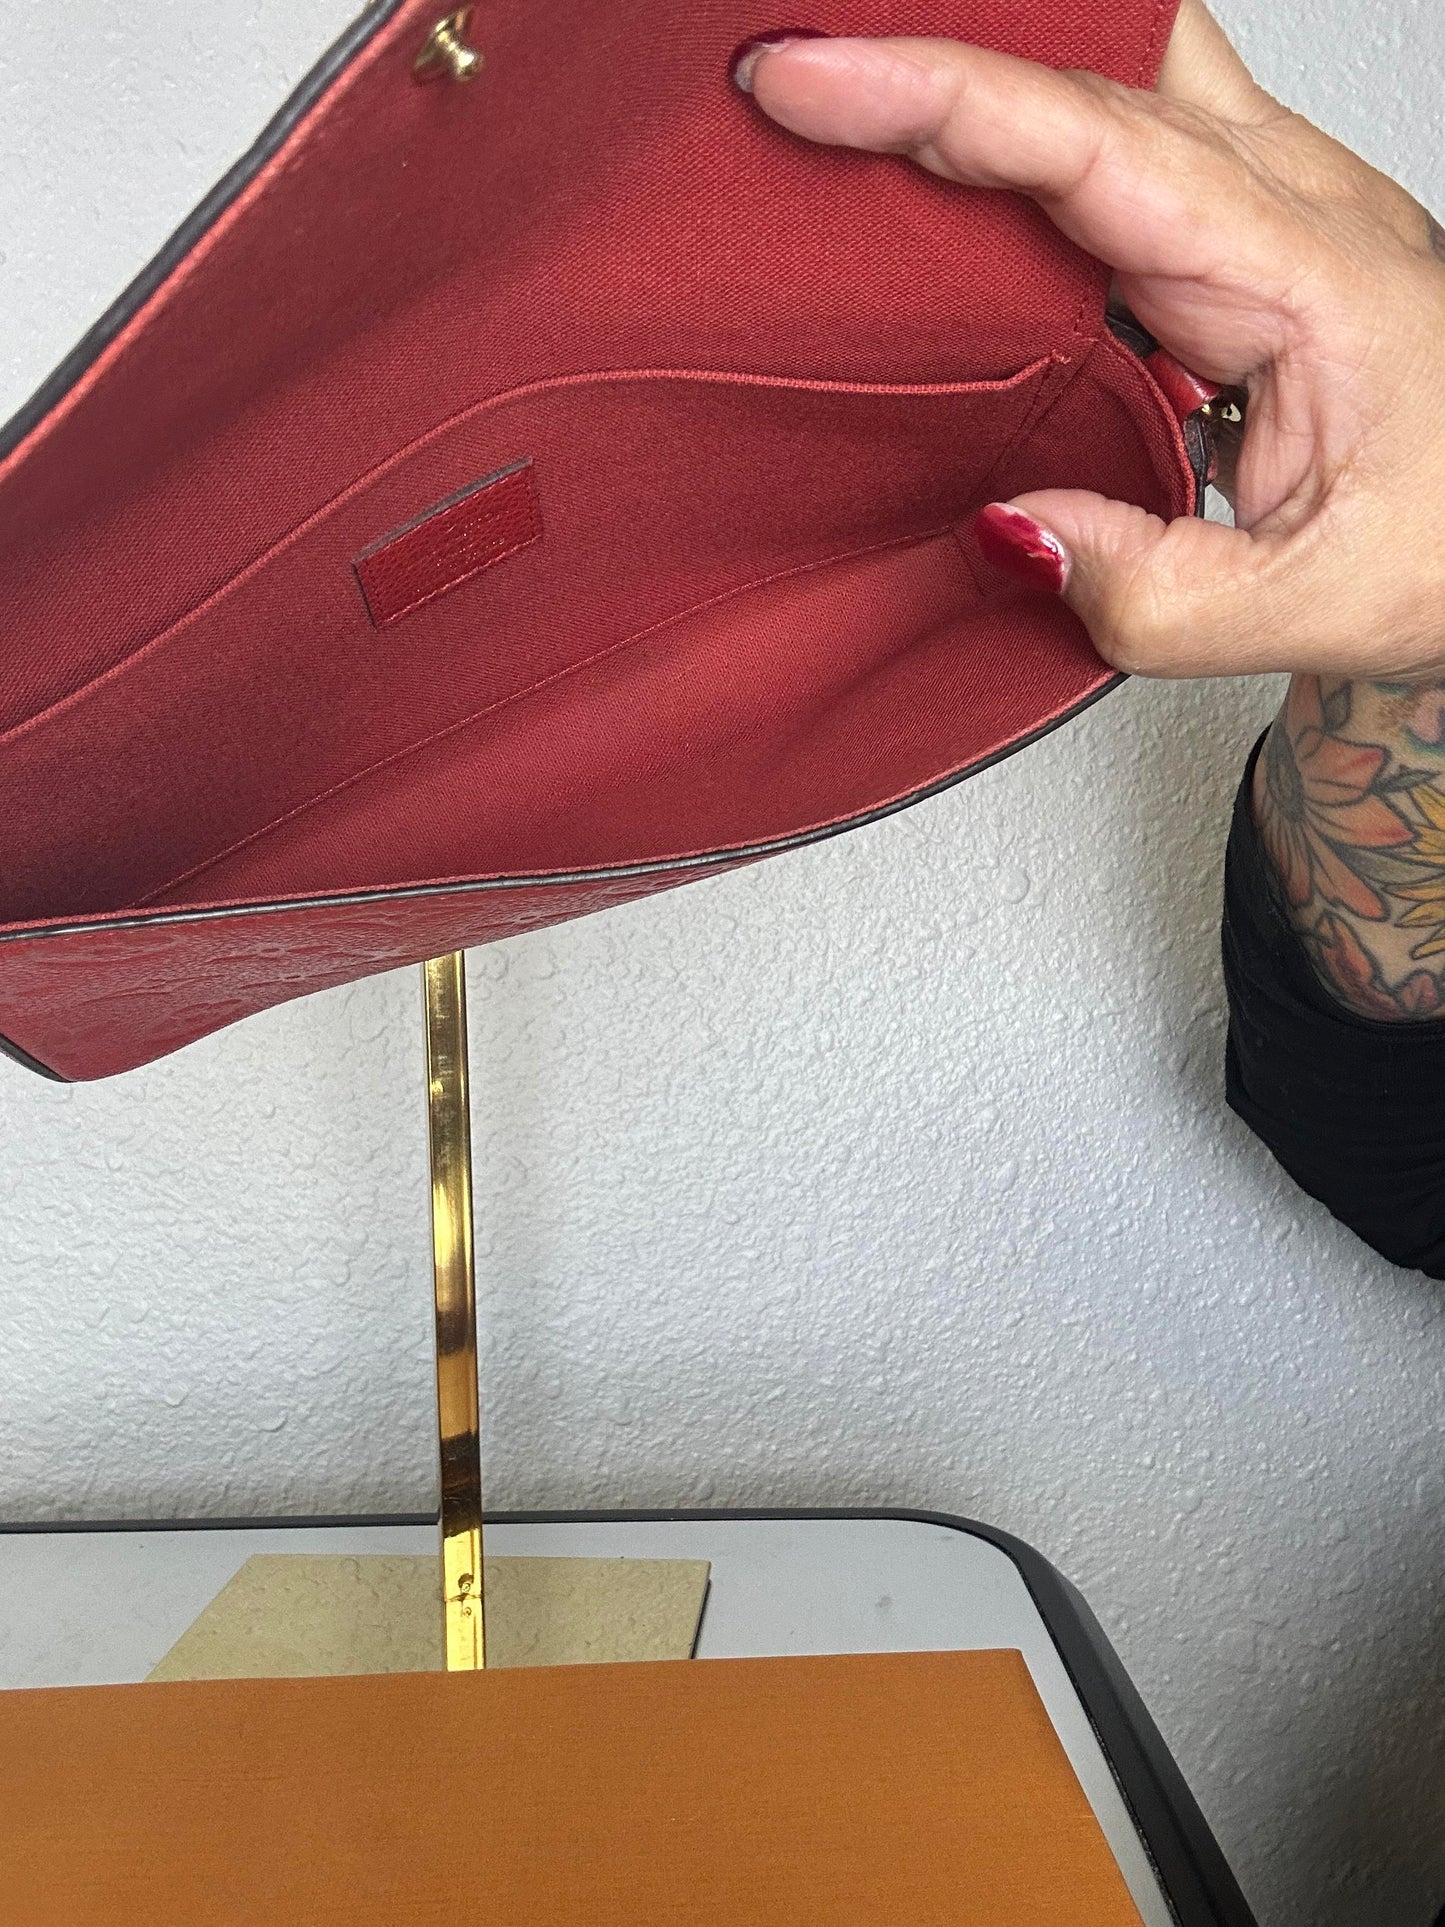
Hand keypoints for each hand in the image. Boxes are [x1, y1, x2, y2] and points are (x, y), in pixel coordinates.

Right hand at [734, 3, 1444, 681]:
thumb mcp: (1304, 607)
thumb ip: (1149, 589)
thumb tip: (1007, 526)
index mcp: (1308, 276)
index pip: (1098, 145)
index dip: (941, 98)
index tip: (807, 77)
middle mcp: (1292, 208)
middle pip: (1098, 61)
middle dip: (939, 57)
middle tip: (792, 80)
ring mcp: (1272, 206)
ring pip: (1117, 70)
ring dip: (990, 80)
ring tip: (848, 107)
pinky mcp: (1244, 234)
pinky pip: (1122, 137)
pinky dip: (1023, 138)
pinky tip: (948, 172)